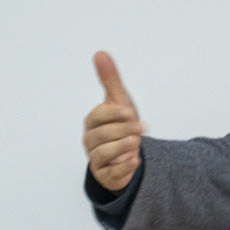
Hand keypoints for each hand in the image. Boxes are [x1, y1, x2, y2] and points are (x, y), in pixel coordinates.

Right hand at [83, 51, 144, 192]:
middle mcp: (90, 140)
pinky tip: (135, 162)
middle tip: (139, 128)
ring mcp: (96, 159)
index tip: (129, 112)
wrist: (127, 153)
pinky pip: (111, 173)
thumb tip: (100, 53)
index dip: (114, 114)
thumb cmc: (121, 125)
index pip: (98, 116)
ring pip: (103, 153)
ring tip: (136, 143)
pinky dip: (123, 168)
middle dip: (122, 130)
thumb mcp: (119, 101)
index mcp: (92, 121)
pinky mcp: (105, 176)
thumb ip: (110, 79)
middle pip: (101, 135)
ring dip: (121, 147)